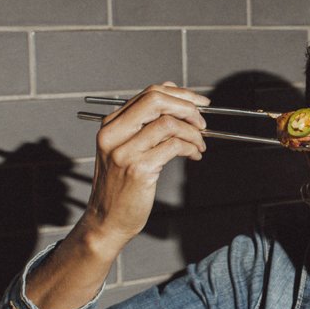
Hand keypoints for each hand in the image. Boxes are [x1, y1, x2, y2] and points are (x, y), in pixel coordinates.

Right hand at [81, 82, 209, 252]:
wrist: (107, 219)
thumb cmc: (121, 185)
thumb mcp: (126, 147)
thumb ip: (145, 120)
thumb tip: (171, 89)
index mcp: (110, 124)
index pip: (149, 94)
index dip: (180, 94)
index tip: (199, 102)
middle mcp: (114, 134)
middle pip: (156, 101)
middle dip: (187, 108)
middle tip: (202, 122)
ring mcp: (124, 152)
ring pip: (168, 123)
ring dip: (193, 132)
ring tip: (200, 144)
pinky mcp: (138, 169)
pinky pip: (173, 146)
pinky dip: (190, 148)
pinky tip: (194, 155)